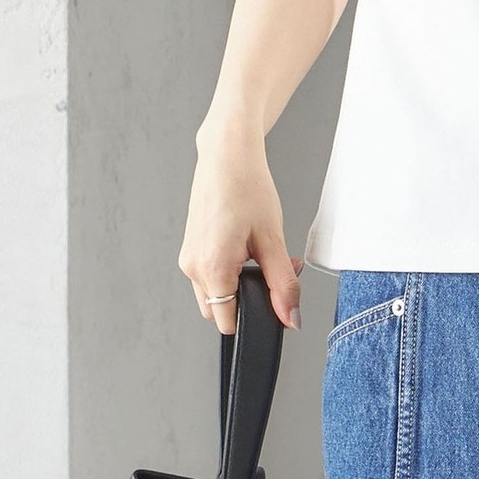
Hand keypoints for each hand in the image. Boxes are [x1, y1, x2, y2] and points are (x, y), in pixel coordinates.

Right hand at [178, 123, 303, 334]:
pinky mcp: (189, 248)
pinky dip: (227, 269)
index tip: (273, 293)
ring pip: (214, 293)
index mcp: (212, 268)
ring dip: (237, 282)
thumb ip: (282, 284)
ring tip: (256, 249)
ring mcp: (187, 258)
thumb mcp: (273, 238)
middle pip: (220, 310)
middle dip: (247, 297)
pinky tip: (243, 242)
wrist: (227, 155)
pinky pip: (207, 274)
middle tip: (270, 263)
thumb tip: (291, 318)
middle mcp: (192, 268)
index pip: (229, 322)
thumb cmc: (247, 187)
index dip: (255, 314)